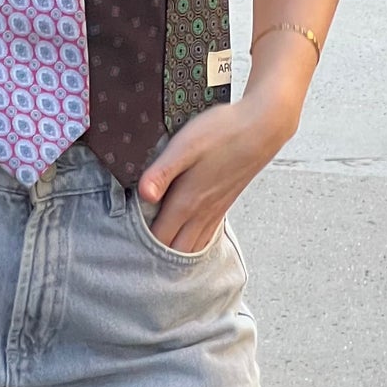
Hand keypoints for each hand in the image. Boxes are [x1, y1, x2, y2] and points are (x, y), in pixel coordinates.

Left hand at [136, 91, 297, 252]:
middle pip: (176, 251)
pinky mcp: (224, 203)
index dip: (140, 247)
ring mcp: (216, 210)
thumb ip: (162, 171)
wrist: (262, 128)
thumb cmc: (223, 132)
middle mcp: (202, 212)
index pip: (159, 238)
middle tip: (135, 255)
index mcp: (188, 201)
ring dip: (174, 255)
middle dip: (155, 258)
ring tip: (156, 255)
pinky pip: (206, 236)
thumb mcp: (185, 145)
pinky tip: (186, 240)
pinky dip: (193, 245)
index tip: (124, 245)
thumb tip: (143, 194)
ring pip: (193, 248)